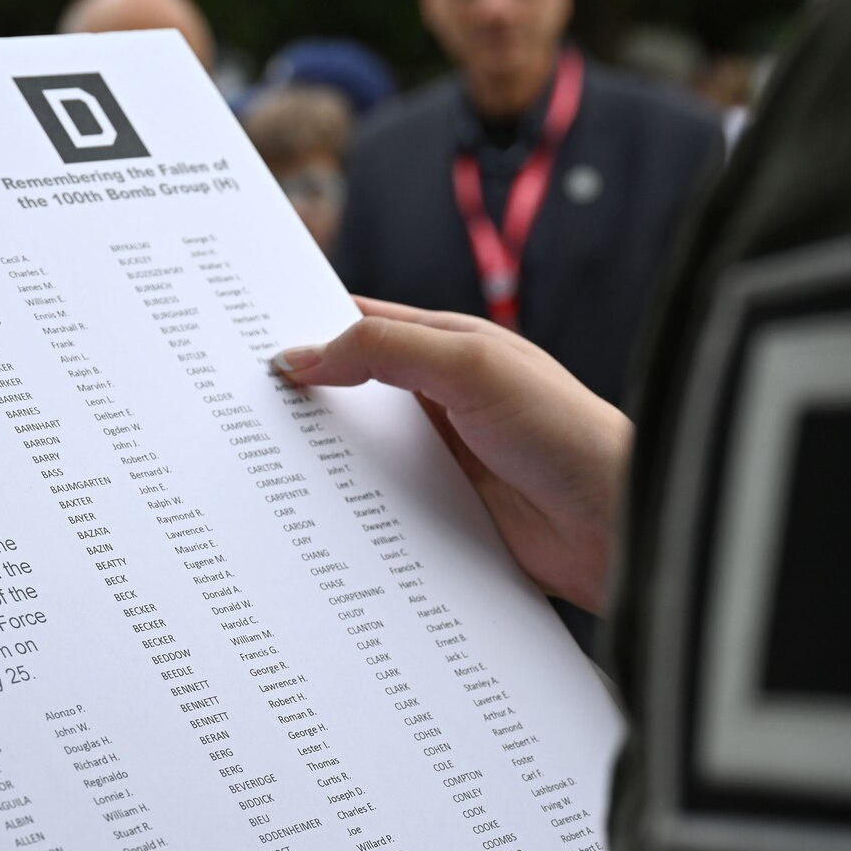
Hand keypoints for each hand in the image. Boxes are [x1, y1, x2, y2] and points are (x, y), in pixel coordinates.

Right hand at [273, 298, 632, 612]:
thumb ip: (384, 349)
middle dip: (299, 400)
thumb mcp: (470, 367)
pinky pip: (380, 511)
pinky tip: (311, 527)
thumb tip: (301, 355)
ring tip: (252, 474)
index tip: (242, 338)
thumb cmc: (564, 432)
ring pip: (358, 456)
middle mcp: (442, 401)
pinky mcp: (444, 515)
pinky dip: (347, 516)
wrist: (620, 526)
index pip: (360, 324)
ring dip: (318, 465)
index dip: (306, 326)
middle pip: (351, 393)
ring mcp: (442, 460)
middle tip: (231, 410)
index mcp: (449, 348)